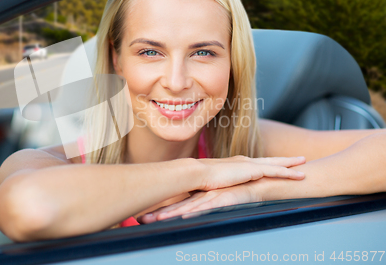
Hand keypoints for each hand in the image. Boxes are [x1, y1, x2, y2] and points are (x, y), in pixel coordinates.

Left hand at [138, 183, 256, 223]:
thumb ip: (203, 206)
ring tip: (155, 220)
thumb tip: (188, 216)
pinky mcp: (224, 197)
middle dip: (158, 214)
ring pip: (188, 207)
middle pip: (177, 207)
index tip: (142, 219)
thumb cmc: (240, 192)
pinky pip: (207, 206)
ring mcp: (212, 196)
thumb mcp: (218, 201)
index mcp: (198, 197)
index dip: (160, 212)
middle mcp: (202, 196)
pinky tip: (185, 215)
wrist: (261, 182)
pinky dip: (195, 211)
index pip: (176, 206)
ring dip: (171, 214)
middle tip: (140, 220)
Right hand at [196, 155, 305, 190]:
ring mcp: (250, 164)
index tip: (276, 163)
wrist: (198, 173)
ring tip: (304, 164)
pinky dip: (289, 173)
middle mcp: (245, 161)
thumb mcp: (214, 182)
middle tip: (299, 158)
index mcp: (236, 164)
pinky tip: (299, 175)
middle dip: (284, 159)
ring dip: (291, 164)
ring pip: (276, 164)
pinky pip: (276, 172)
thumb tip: (218, 192)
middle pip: (269, 160)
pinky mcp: (253, 170)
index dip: (268, 163)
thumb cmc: (201, 179)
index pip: (256, 163)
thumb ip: (220, 185)